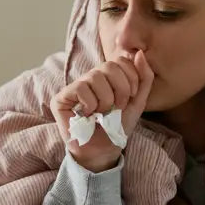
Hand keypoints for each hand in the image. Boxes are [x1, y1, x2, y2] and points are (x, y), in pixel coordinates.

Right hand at [51, 52, 153, 172]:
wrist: (104, 151)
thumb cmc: (117, 128)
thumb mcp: (138, 102)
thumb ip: (143, 78)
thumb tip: (139, 53)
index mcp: (107, 77)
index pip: (120, 60)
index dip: (131, 78)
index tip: (131, 98)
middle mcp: (90, 78)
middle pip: (109, 65)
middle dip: (121, 89)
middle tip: (117, 107)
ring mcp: (74, 86)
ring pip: (95, 77)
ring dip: (106, 100)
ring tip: (102, 113)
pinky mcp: (61, 98)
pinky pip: (80, 88)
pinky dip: (90, 105)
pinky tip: (88, 116)